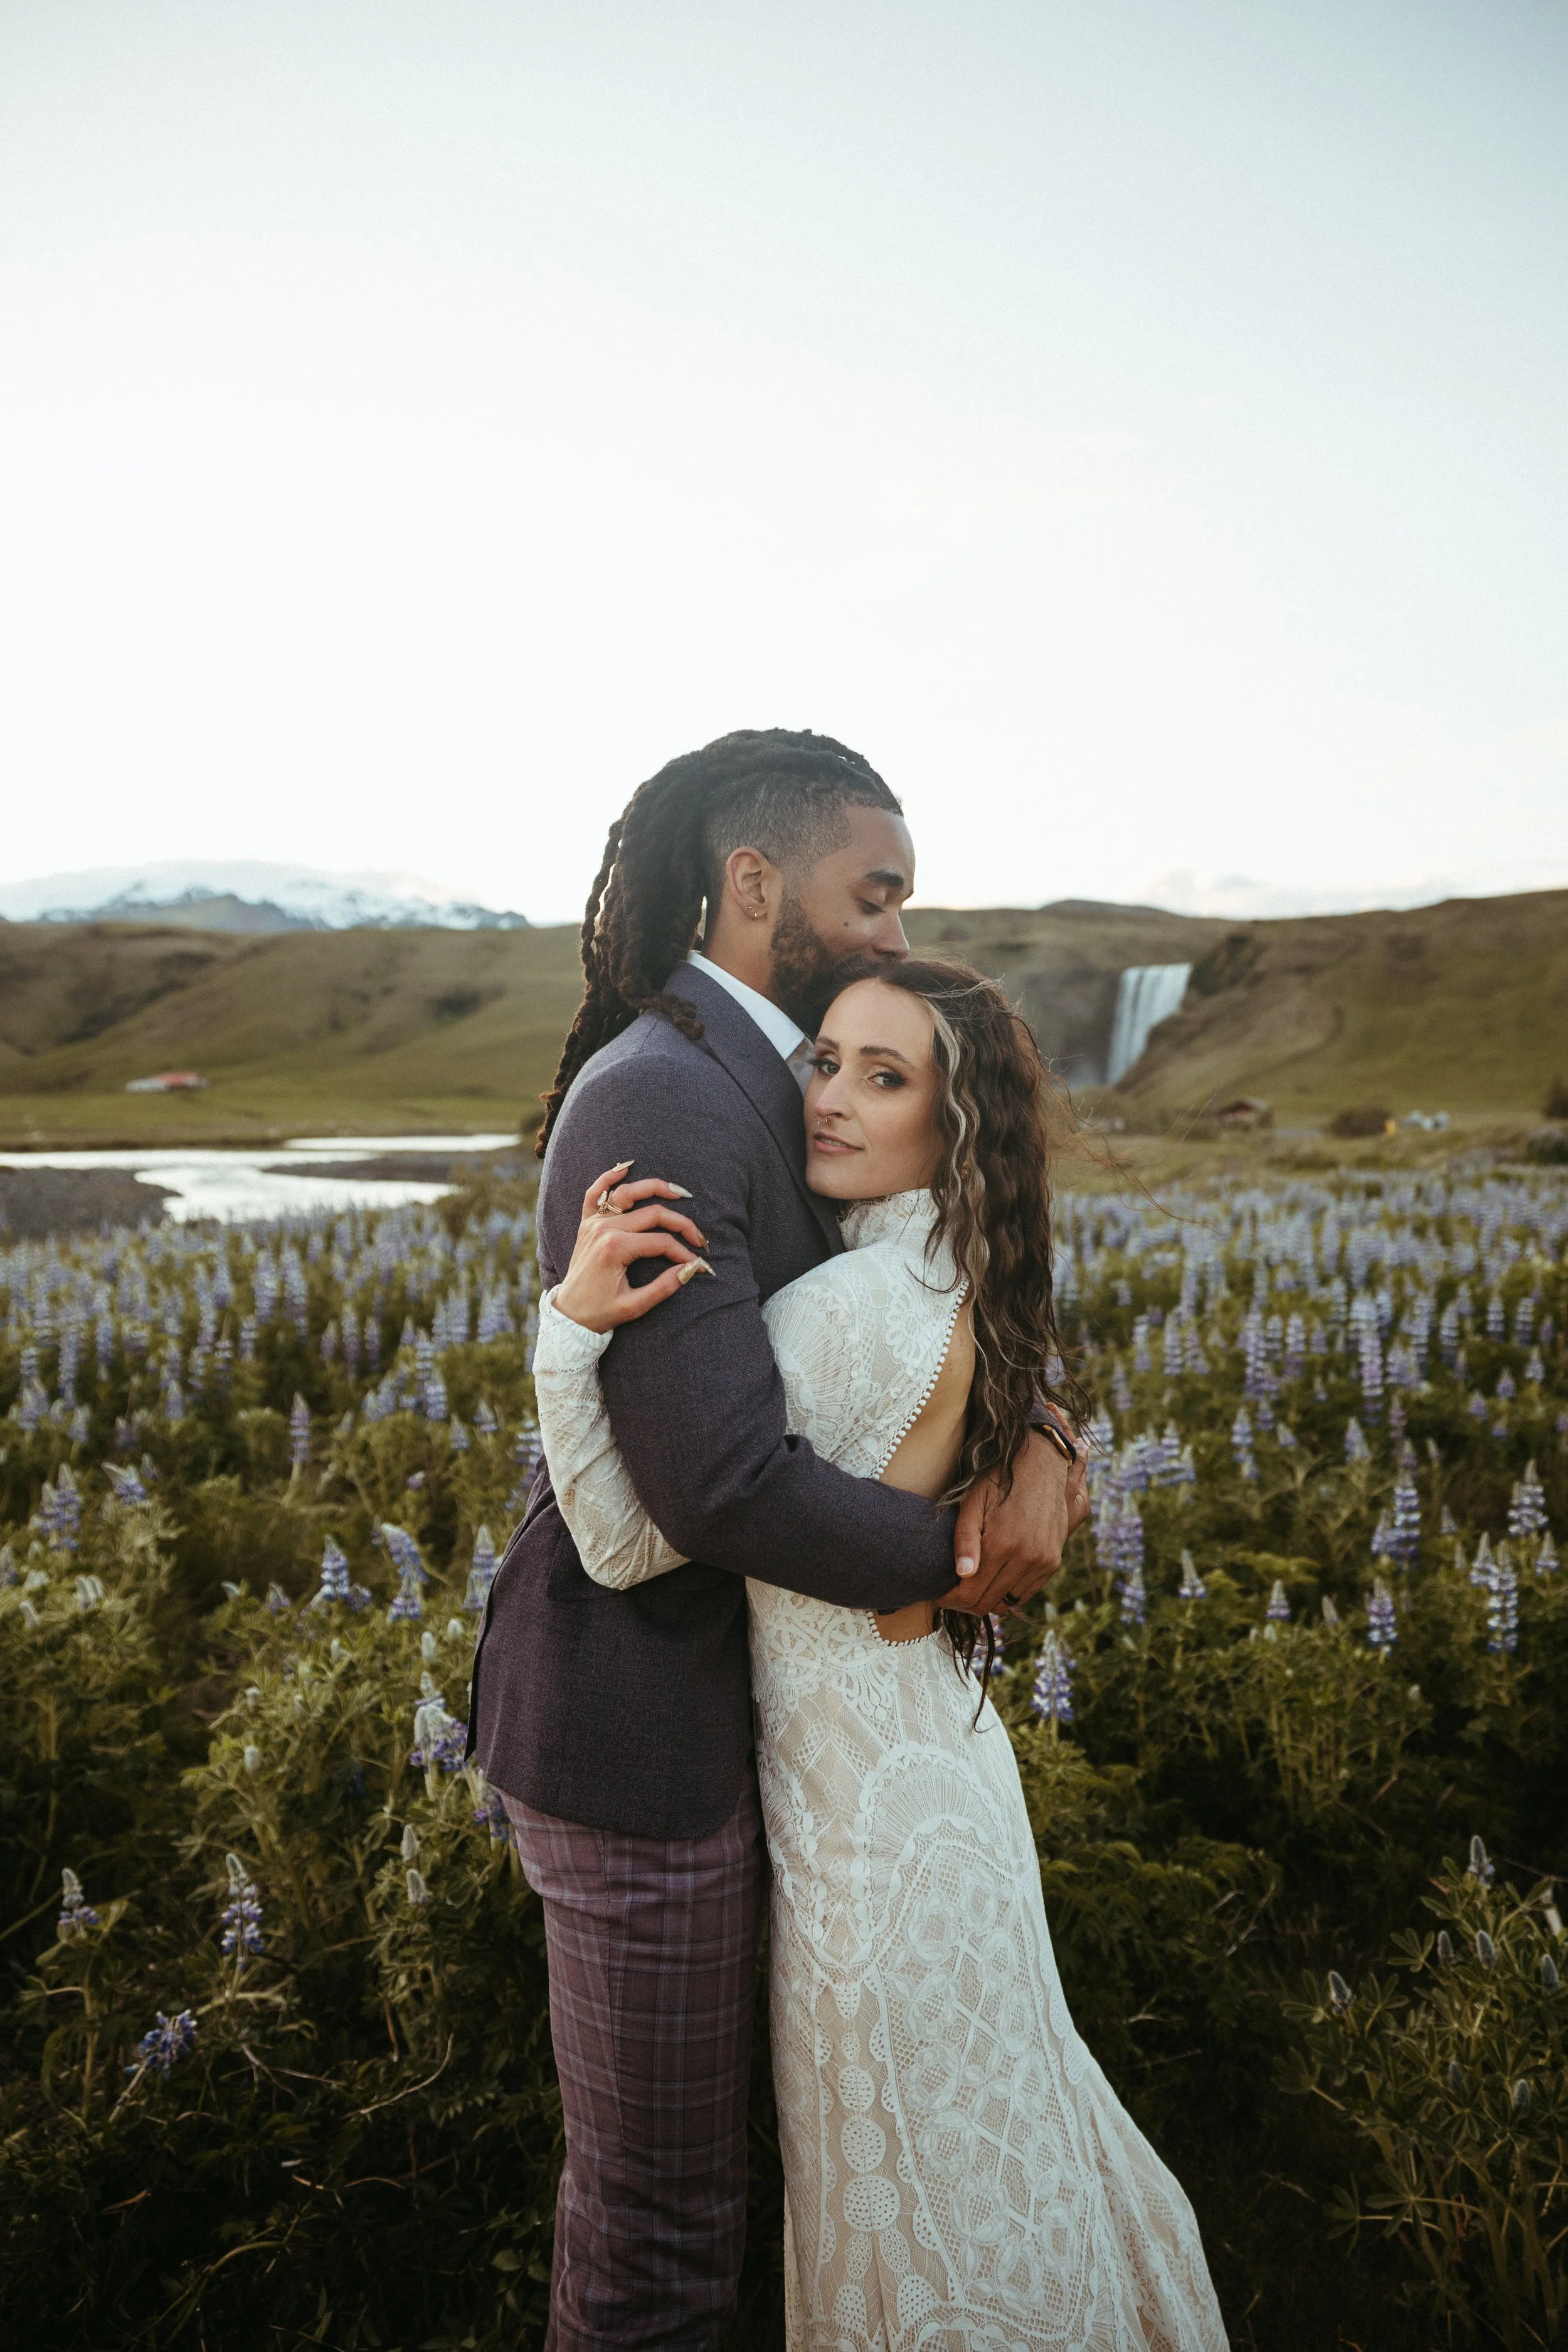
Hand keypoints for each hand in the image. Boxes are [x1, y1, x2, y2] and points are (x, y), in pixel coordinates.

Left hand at [552, 1164, 713, 1333]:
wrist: (570, 1314)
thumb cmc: (602, 1312)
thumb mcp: (636, 1305)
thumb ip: (665, 1286)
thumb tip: (692, 1268)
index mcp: (616, 1248)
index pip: (662, 1242)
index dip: (684, 1252)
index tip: (698, 1264)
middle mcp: (605, 1229)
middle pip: (653, 1214)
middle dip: (682, 1224)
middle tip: (700, 1238)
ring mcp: (594, 1223)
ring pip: (629, 1194)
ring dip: (655, 1188)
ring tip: (679, 1193)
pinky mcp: (587, 1223)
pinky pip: (594, 1193)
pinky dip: (608, 1178)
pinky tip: (626, 1168)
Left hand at [936, 1423, 1090, 1615]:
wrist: (1041, 1463)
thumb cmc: (998, 1480)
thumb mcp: (972, 1502)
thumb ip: (965, 1540)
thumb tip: (962, 1575)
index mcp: (1002, 1544)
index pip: (970, 1594)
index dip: (950, 1600)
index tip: (939, 1595)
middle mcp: (1026, 1558)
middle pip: (988, 1603)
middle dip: (965, 1603)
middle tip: (951, 1593)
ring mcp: (1043, 1562)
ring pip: (1007, 1602)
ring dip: (986, 1600)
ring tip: (971, 1587)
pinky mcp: (1053, 1562)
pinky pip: (1026, 1593)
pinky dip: (1008, 1594)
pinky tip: (994, 1581)